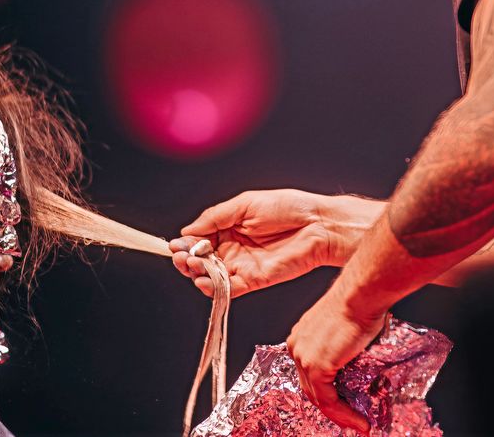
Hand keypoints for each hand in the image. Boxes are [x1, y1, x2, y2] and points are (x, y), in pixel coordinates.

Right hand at [170, 189, 381, 298]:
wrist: (318, 225)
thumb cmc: (289, 208)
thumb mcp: (245, 204)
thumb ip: (216, 217)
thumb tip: (188, 229)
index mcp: (230, 227)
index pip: (199, 238)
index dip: (186, 243)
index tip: (176, 244)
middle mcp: (233, 248)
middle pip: (201, 260)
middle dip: (187, 259)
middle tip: (182, 256)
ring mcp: (242, 266)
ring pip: (210, 276)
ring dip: (196, 274)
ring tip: (193, 265)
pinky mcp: (253, 281)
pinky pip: (228, 290)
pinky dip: (213, 289)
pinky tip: (204, 282)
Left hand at [287, 287, 386, 434]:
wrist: (360, 294)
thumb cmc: (360, 301)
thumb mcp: (346, 326)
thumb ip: (345, 345)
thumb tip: (360, 358)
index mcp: (302, 336)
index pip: (310, 373)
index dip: (326, 391)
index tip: (343, 404)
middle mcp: (297, 347)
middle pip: (311, 388)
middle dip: (332, 409)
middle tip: (351, 421)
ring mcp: (304, 357)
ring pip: (318, 398)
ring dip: (340, 416)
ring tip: (358, 425)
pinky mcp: (316, 366)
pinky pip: (328, 401)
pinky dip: (344, 414)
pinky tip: (359, 420)